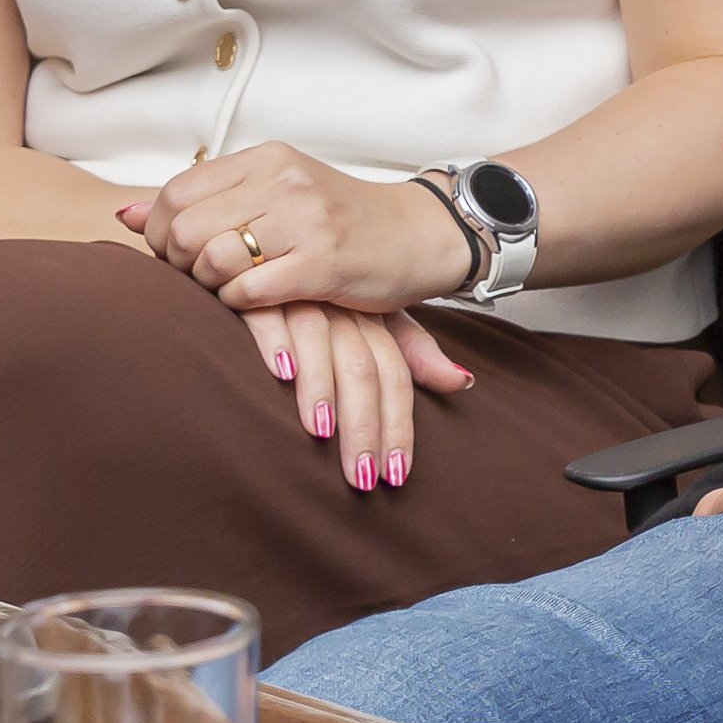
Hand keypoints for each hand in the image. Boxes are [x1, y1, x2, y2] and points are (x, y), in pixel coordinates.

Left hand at [126, 142, 469, 310]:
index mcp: (268, 159)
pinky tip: (259, 300)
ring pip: (213, 260)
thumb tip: (123, 214)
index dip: (163, 231)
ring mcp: (307, 222)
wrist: (419, 235)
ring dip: (211, 286)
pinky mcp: (324, 264)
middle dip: (180, 263)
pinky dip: (240, 305)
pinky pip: (249, 291)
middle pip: (186, 229)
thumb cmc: (341, 219)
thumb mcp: (273, 193)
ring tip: (233, 288)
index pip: (177, 192)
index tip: (182, 251)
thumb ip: (203, 200)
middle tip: (204, 277)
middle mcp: (285, 182)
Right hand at [234, 298, 474, 492]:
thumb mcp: (374, 314)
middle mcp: (341, 311)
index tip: (397, 476)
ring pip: (322, 346)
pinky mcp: (259, 290)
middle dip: (365, 426)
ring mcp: (301, 299)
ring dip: (323, 389)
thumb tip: (463, 382)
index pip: (395, 377)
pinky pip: (271, 316)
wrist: (273, 245)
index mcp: (372, 321)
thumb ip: (414, 351)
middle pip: (363, 370)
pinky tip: (282, 372)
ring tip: (323, 434)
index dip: (399, 425)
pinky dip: (278, 342)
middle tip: (363, 477)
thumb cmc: (323, 290)